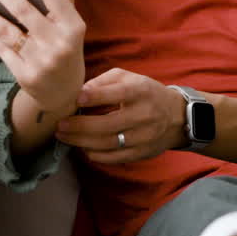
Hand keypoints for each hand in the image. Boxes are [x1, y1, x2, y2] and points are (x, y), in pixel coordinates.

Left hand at [56, 70, 185, 163]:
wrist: (176, 116)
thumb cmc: (144, 93)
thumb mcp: (128, 78)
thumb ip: (103, 82)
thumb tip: (78, 92)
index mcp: (140, 92)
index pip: (117, 94)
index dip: (95, 96)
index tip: (76, 99)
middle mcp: (144, 115)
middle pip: (108, 125)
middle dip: (79, 126)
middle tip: (60, 125)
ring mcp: (144, 137)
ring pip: (108, 144)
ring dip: (81, 142)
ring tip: (64, 137)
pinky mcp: (142, 153)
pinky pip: (114, 158)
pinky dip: (95, 154)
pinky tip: (82, 147)